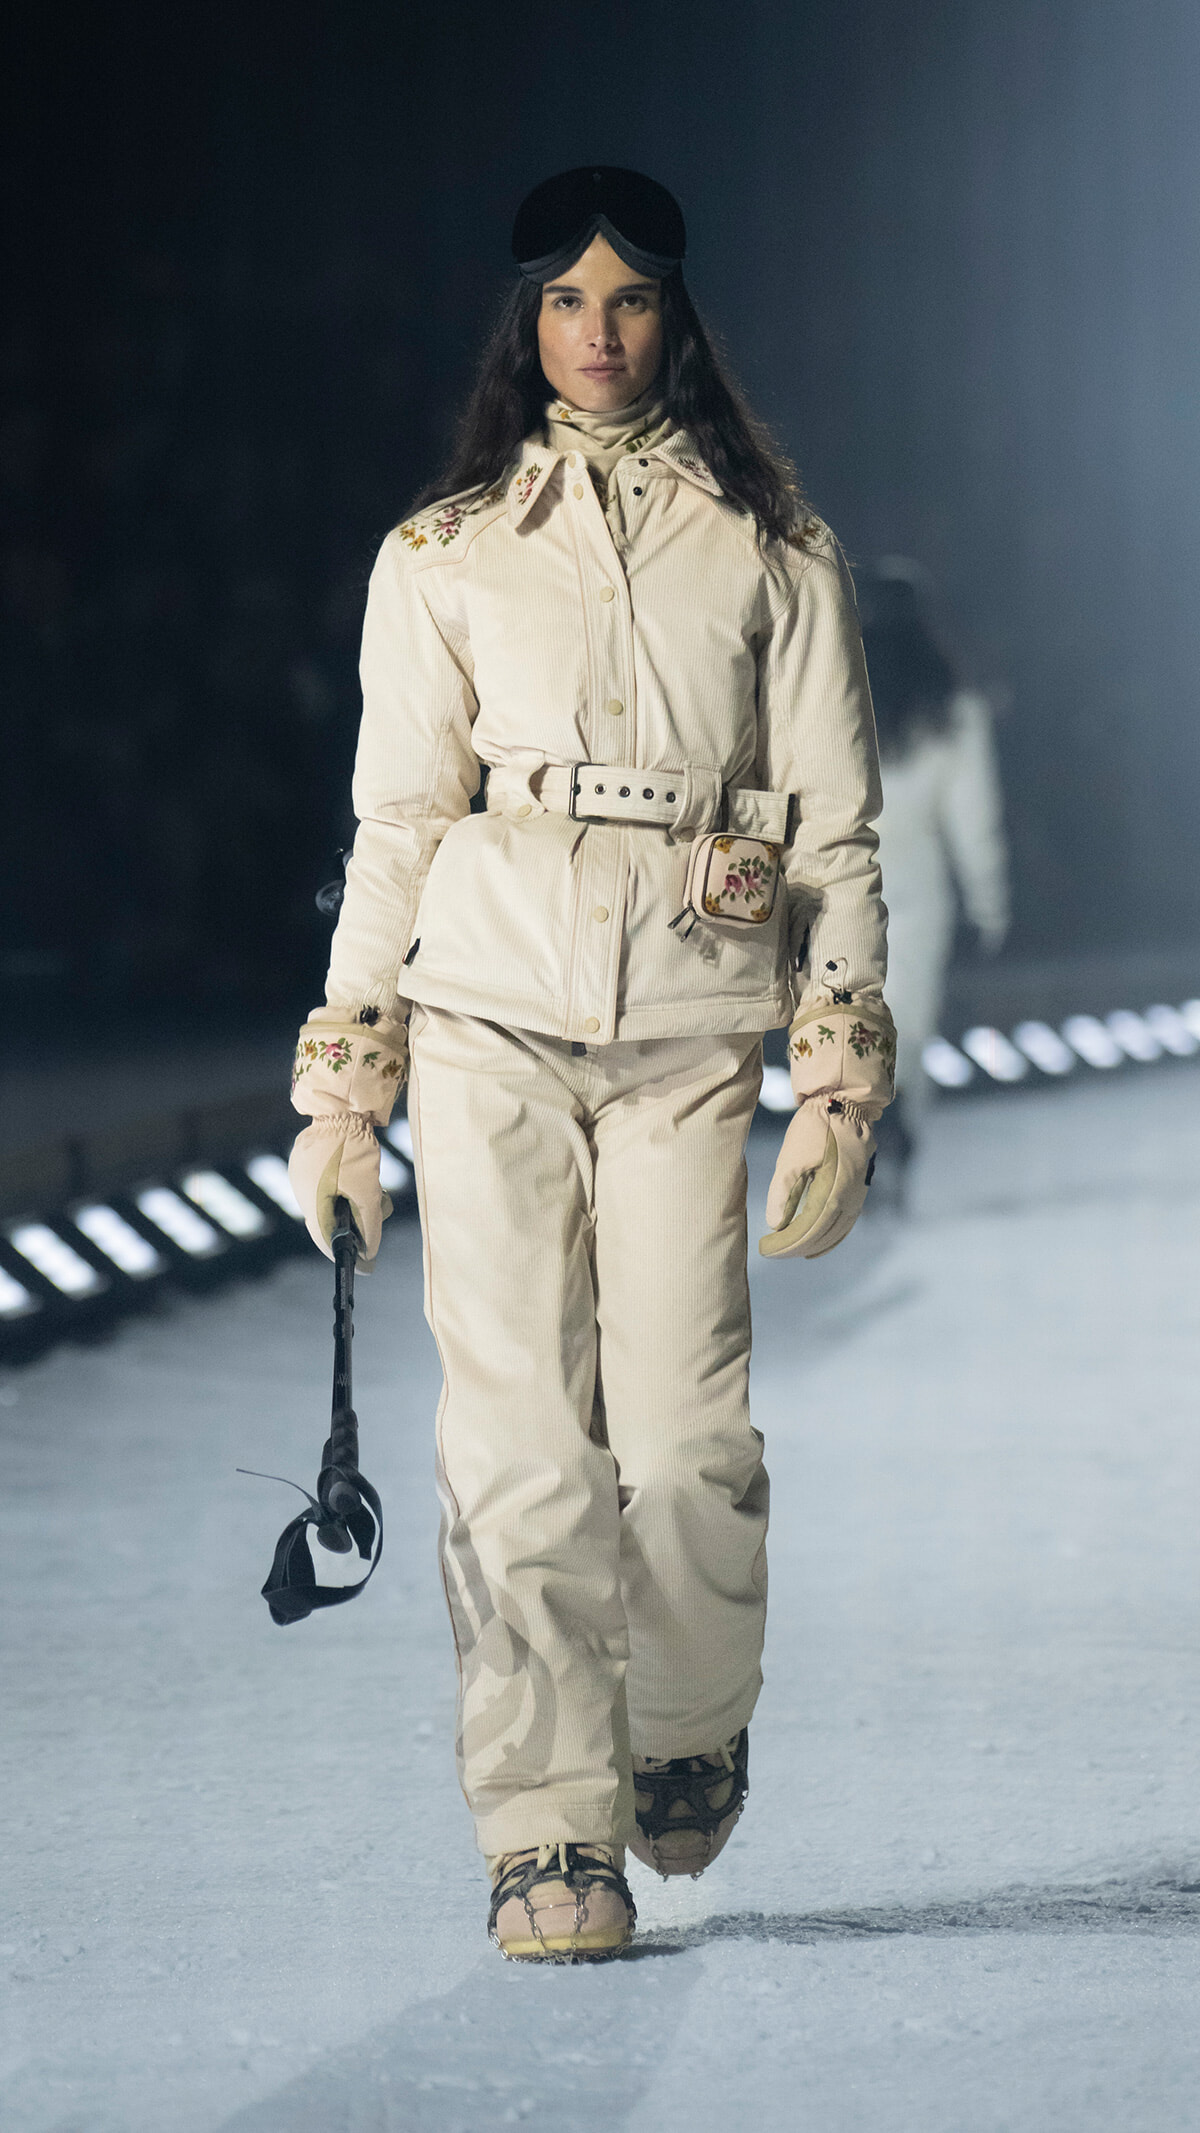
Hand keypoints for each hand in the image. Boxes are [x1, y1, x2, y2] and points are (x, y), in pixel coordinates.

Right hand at [288, 1116, 392, 1270]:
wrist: (343, 1103)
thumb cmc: (354, 1150)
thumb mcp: (367, 1192)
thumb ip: (369, 1225)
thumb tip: (369, 1253)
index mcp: (310, 1200)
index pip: (325, 1240)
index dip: (346, 1254)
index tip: (366, 1265)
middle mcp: (302, 1188)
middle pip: (329, 1220)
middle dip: (356, 1222)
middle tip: (380, 1212)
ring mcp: (306, 1172)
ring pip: (333, 1199)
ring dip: (357, 1201)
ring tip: (377, 1188)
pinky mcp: (313, 1158)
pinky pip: (332, 1182)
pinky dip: (351, 1185)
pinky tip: (369, 1174)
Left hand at [759, 1099, 875, 1259]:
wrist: (845, 1104)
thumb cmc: (815, 1128)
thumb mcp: (792, 1158)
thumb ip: (783, 1193)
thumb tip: (776, 1225)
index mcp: (833, 1192)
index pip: (807, 1231)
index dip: (786, 1244)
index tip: (767, 1249)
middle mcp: (850, 1199)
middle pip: (822, 1235)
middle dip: (796, 1247)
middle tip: (774, 1251)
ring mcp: (858, 1195)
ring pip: (836, 1232)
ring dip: (814, 1244)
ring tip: (793, 1251)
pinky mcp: (860, 1189)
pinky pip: (847, 1222)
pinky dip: (831, 1236)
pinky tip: (819, 1242)